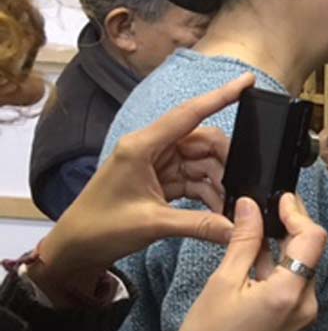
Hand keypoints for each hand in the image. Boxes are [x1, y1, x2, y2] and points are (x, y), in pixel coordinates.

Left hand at [30, 73, 255, 305]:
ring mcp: (157, 166)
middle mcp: (150, 149)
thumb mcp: (152, 224)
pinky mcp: (161, 183)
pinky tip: (218, 212)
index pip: (190, 114)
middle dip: (226, 161)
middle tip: (242, 186)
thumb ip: (199, 224)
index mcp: (142, 145)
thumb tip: (235, 229)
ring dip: (218, 183)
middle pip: (202, 142)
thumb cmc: (100, 227)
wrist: (76, 248)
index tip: (248, 82)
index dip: (221, 96)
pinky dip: (209, 195)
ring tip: (229, 209)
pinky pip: (195, 181)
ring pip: (202, 164)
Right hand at [170, 194, 327, 330]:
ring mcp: (303, 312)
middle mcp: (306, 302)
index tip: (280, 199)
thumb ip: (243, 242)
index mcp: (290, 293)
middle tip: (265, 206)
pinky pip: (293, 281)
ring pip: (300, 265)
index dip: (297, 213)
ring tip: (253, 227)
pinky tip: (254, 255)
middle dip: (290, 225)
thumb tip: (250, 207)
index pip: (313, 238)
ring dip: (281, 244)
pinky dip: (277, 264)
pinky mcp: (295, 318)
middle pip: (310, 250)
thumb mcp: (222, 283)